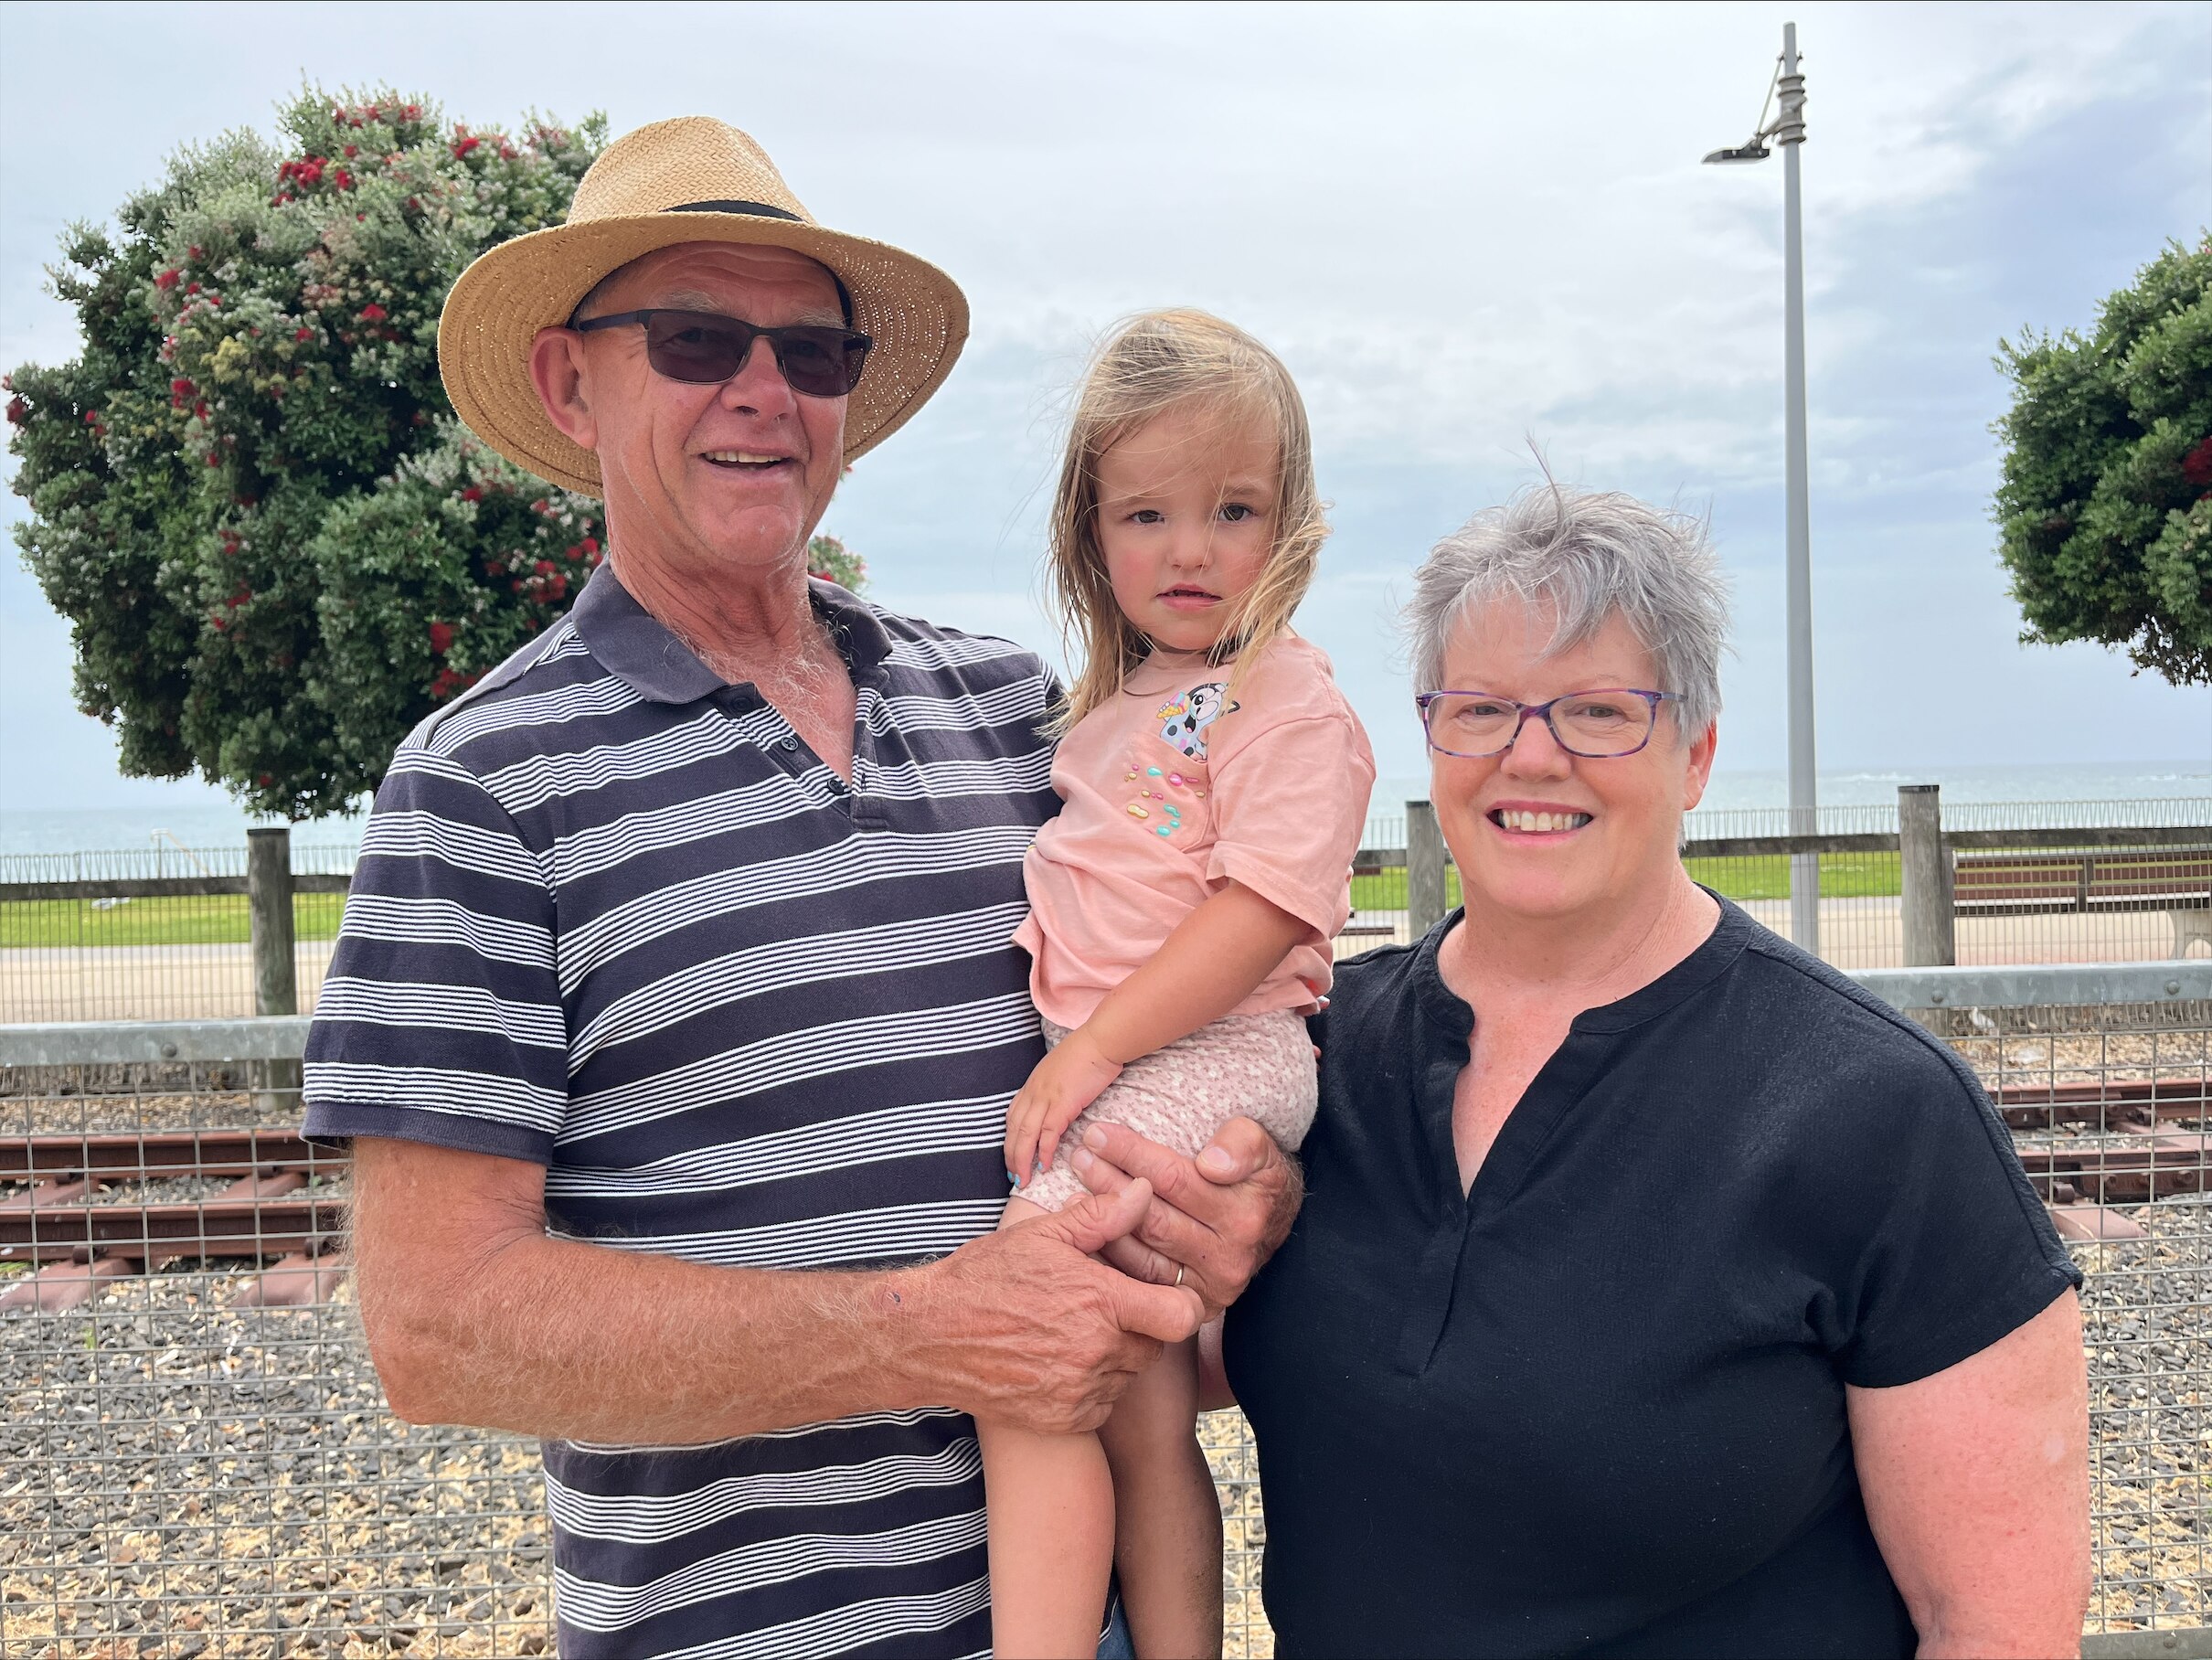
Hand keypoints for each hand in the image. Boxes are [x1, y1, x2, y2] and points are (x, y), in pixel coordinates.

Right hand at [902, 1178, 1203, 1434]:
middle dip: (1141, 1325)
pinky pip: (1104, 1402)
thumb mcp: (1042, 1235)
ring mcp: (1081, 1390)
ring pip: (1129, 1373)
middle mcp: (1097, 1351)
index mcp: (1100, 1301)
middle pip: (1156, 1345)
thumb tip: (1145, 1190)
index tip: (1165, 1295)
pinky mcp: (1066, 1419)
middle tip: (1104, 1306)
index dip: (1181, 1304)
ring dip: (1115, 1355)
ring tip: (1074, 1330)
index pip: (1182, 1315)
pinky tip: (1060, 1359)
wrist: (929, 1336)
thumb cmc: (984, 1278)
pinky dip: (1093, 1385)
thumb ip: (1102, 1216)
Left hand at [1004, 1026, 1122, 1190]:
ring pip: (1025, 1134)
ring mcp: (1046, 1097)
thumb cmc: (1087, 1054)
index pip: (1012, 1117)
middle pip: (1013, 1129)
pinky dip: (1044, 1152)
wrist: (1101, 1042)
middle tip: (1013, 1178)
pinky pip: (1048, 1133)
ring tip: (1023, 1180)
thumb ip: (1053, 1089)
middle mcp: (1033, 1091)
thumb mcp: (1061, 1072)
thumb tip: (1056, 1105)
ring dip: (1021, 1160)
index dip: (1009, 1140)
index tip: (1011, 1157)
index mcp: (1032, 1084)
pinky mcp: (1062, 1103)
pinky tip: (1044, 1166)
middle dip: (1010, 1156)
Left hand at [1071, 1117, 1302, 1317]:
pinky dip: (1112, 1253)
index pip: (1176, 1180)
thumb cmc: (1254, 1174)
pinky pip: (1142, 1279)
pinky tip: (1088, 1227)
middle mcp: (1229, 1257)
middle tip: (1078, 1156)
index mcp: (1245, 1215)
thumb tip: (1212, 1164)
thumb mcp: (1260, 1147)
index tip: (1098, 1132)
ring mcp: (1210, 1287)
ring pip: (1143, 1250)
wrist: (1273, 1221)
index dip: (1133, 1154)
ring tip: (1075, 1187)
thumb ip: (1242, 1145)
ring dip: (1103, 1219)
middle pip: (1153, 1216)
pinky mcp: (1193, 1305)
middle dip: (1109, 1183)